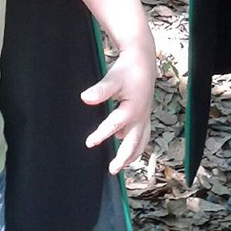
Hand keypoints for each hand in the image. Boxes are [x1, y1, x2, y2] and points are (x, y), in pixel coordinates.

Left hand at [79, 47, 153, 174]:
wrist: (142, 60)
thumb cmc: (127, 69)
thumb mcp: (112, 78)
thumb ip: (100, 90)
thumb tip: (85, 98)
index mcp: (131, 109)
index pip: (114, 126)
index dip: (101, 135)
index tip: (89, 143)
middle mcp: (140, 117)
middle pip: (133, 144)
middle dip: (123, 158)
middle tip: (112, 170)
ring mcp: (144, 117)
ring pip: (141, 142)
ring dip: (133, 155)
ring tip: (122, 165)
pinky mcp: (145, 114)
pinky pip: (143, 135)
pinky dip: (137, 144)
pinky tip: (128, 145)